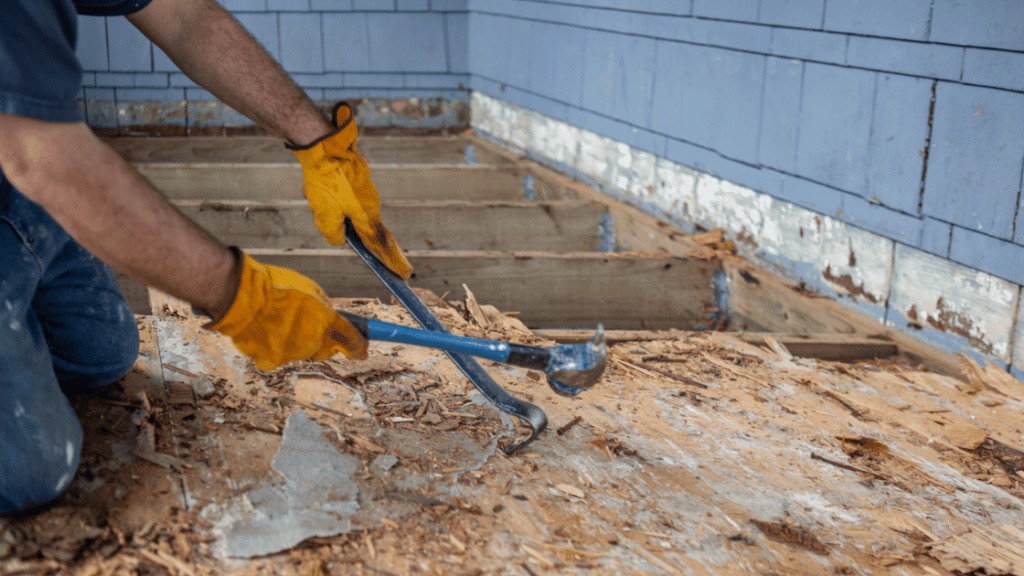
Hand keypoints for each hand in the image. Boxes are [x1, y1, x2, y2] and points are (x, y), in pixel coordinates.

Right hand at [207, 250, 366, 369]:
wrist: (242, 297)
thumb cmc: (277, 288)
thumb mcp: (312, 290)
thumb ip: (326, 311)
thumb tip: (331, 321)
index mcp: (325, 324)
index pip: (352, 340)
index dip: (360, 346)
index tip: (364, 351)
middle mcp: (311, 345)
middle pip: (324, 348)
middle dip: (321, 338)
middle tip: (306, 321)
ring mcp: (289, 356)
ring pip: (299, 351)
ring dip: (294, 340)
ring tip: (278, 318)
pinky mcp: (268, 361)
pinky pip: (277, 354)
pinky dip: (274, 344)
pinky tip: (265, 327)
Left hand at [289, 102, 412, 279]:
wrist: (326, 147)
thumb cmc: (326, 183)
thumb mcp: (324, 215)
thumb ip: (333, 234)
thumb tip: (341, 238)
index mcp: (367, 215)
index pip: (379, 244)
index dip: (390, 260)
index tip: (403, 273)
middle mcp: (372, 203)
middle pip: (369, 228)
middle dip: (367, 240)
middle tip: (379, 254)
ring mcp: (366, 190)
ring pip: (355, 210)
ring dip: (342, 213)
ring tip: (322, 203)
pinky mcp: (358, 179)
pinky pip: (349, 196)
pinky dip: (338, 200)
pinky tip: (320, 191)